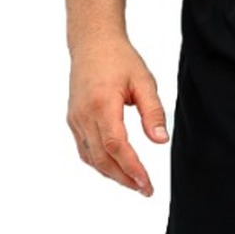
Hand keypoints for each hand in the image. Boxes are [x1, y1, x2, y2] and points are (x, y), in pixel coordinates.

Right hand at [66, 36, 168, 196]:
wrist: (92, 43)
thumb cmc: (120, 59)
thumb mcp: (144, 81)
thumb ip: (153, 111)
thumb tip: (161, 141)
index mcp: (102, 104)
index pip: (116, 146)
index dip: (131, 168)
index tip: (146, 183)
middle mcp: (84, 115)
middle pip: (102, 158)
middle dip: (124, 178)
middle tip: (145, 189)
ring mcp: (75, 118)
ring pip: (91, 158)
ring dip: (112, 174)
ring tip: (134, 183)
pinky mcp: (73, 120)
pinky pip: (84, 149)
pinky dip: (100, 163)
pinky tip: (116, 168)